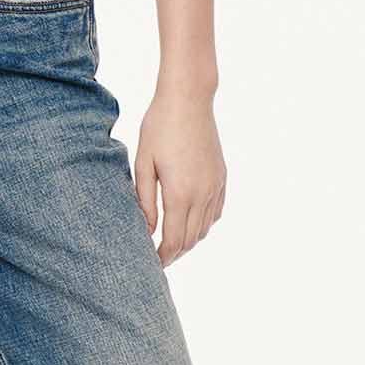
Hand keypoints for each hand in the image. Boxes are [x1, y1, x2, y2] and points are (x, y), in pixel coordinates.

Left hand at [133, 89, 226, 263]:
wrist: (189, 99)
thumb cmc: (159, 126)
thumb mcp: (143, 163)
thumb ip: (144, 200)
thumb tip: (147, 229)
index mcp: (180, 193)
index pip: (174, 240)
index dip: (163, 257)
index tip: (151, 265)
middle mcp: (203, 194)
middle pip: (191, 239)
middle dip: (174, 253)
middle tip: (157, 259)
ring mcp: (215, 186)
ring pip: (205, 228)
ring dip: (189, 240)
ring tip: (171, 244)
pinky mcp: (221, 176)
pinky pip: (216, 212)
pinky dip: (204, 224)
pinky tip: (191, 222)